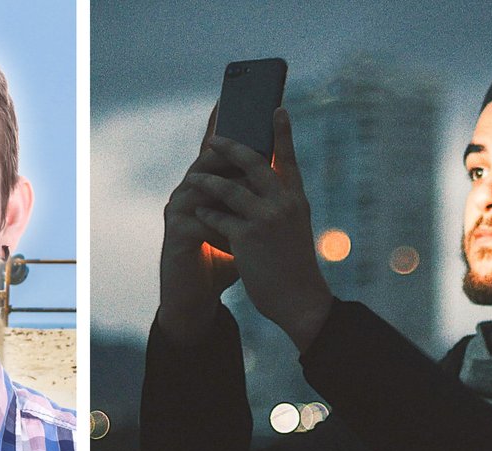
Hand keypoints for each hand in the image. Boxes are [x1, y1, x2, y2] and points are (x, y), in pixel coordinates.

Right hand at [157, 107, 241, 343]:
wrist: (197, 296)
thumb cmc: (223, 260)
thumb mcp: (245, 224)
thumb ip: (254, 199)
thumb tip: (281, 168)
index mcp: (204, 185)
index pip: (216, 148)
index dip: (226, 124)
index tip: (242, 101)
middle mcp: (188, 191)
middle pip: (208, 157)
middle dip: (229, 142)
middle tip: (254, 127)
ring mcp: (179, 211)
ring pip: (202, 183)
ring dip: (226, 178)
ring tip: (249, 172)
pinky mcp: (176, 234)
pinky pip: (200, 219)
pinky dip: (220, 219)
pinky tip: (238, 220)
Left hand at [185, 110, 333, 352]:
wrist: (300, 300)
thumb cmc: (294, 267)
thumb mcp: (295, 229)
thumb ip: (282, 205)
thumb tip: (264, 185)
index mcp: (297, 199)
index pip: (288, 159)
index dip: (282, 133)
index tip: (276, 109)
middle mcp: (283, 203)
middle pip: (254, 162)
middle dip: (231, 147)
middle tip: (213, 138)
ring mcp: (266, 219)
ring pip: (230, 188)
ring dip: (207, 181)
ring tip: (191, 177)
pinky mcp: (248, 238)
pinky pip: (220, 218)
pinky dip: (207, 214)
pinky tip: (197, 212)